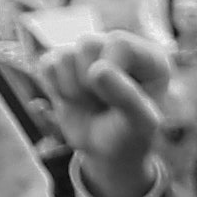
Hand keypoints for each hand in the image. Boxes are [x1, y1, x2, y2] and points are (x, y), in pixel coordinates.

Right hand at [38, 27, 185, 196]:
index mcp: (149, 57)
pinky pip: (48, 64)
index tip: (116, 99)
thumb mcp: (139, 124)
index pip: (119, 43)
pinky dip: (56, 88)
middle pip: (87, 44)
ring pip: (65, 55)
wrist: (107, 153)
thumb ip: (127, 97)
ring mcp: (90, 54)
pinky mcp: (65, 63)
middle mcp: (119, 48)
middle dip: (88, 82)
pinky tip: (75, 99)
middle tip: (104, 104)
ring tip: (92, 103)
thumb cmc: (130, 137)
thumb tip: (97, 70)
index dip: (110, 70)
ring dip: (73, 89)